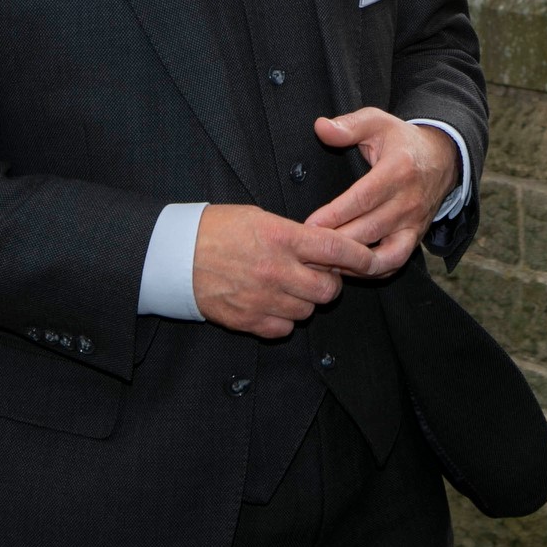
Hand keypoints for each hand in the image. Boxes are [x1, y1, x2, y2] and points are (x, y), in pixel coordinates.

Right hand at [193, 205, 376, 338]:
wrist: (175, 256)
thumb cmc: (217, 229)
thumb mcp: (260, 218)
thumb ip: (294, 234)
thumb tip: (324, 247)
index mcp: (282, 238)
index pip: (336, 249)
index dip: (360, 257)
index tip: (371, 260)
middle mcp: (277, 270)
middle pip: (328, 288)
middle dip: (331, 282)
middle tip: (320, 274)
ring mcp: (263, 298)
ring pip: (308, 310)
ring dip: (306, 300)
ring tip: (290, 286)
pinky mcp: (248, 320)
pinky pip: (284, 328)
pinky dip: (285, 318)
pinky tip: (273, 303)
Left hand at [304, 108, 458, 278]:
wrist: (442, 157)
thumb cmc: (402, 141)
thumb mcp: (377, 122)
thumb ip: (348, 125)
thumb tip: (321, 128)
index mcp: (398, 170)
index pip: (362, 199)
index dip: (335, 215)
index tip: (309, 226)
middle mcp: (409, 200)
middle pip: (368, 230)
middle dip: (335, 243)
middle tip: (306, 249)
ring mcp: (414, 223)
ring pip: (381, 253)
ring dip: (351, 262)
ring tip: (323, 262)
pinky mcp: (415, 238)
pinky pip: (395, 262)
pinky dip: (372, 271)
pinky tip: (347, 268)